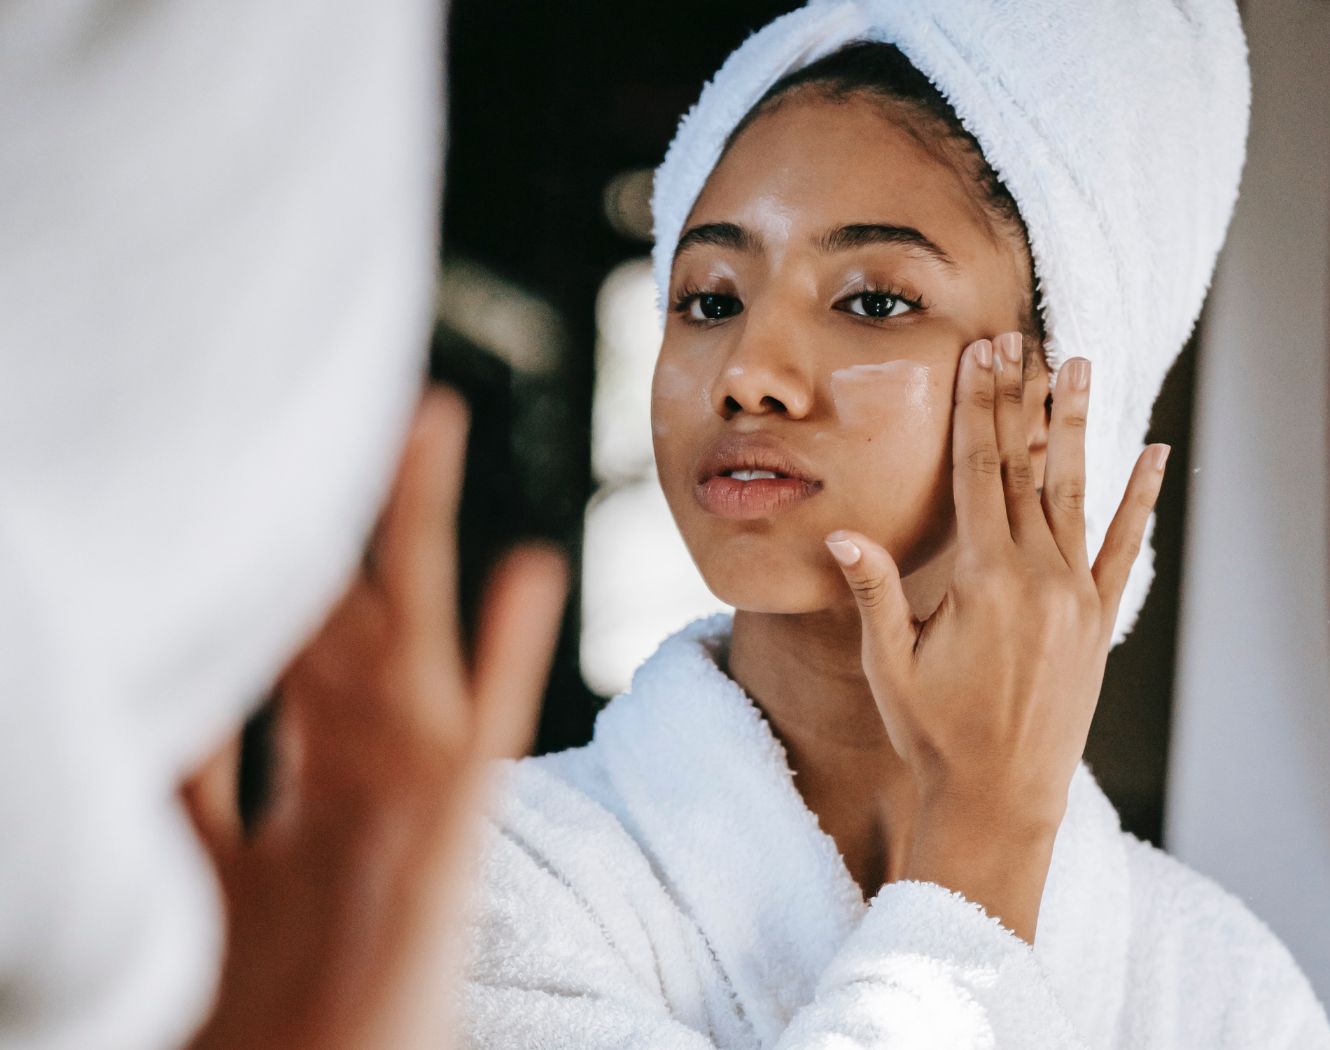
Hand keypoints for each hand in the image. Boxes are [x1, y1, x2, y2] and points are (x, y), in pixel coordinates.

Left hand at [182, 387, 567, 1049]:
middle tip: (323, 410)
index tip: (235, 489)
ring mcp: (403, 805)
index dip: (246, 572)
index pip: (261, 656)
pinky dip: (508, 651)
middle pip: (331, 620)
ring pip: (403, 639)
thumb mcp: (199, 885)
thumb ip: (179, 787)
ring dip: (415, 532)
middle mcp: (347, 786)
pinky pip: (482, 730)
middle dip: (327, 516)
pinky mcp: (453, 838)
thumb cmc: (267, 1019)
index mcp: (291, 802)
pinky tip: (530, 569)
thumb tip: (139, 682)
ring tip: (423, 427)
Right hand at [824, 332, 1166, 942]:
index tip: (982, 355)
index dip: (979, 409)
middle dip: (1019, 398)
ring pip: (1075, 492)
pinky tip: (1154, 454)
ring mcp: (1077, 596)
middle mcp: (1039, 577)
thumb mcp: (889, 667)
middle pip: (1026, 467)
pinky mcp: (1099, 621)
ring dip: (1077, 426)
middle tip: (1019, 338)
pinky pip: (1123, 547)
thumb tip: (843, 533)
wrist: (1001, 800)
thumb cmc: (934, 735)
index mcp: (985, 581)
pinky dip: (1138, 500)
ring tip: (1081, 365)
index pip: (980, 472)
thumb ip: (875, 595)